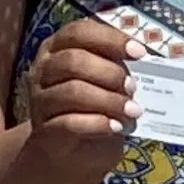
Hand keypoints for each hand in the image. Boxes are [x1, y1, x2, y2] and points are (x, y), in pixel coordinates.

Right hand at [19, 17, 134, 161]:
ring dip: (108, 100)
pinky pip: (69, 123)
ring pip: (72, 92)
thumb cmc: (94, 106)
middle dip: (109, 73)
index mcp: (57, 47)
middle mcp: (43, 69)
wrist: (72, 151)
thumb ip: (116, 65)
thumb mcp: (105, 80)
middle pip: (73, 61)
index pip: (78, 32)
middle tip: (133, 87)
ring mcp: (39, 100)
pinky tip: (115, 127)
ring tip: (131, 110)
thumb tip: (144, 58)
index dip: (109, 39)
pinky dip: (97, 123)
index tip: (139, 53)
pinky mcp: (44, 129)